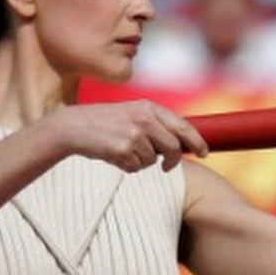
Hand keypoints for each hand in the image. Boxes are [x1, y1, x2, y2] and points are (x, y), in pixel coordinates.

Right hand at [44, 101, 208, 172]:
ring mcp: (133, 134)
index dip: (197, 141)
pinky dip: (127, 167)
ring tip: (123, 151)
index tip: (204, 152)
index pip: (183, 126)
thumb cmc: (105, 124)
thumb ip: (155, 125)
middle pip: (173, 148)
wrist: (71, 127)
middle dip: (172, 161)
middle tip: (166, 167)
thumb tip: (182, 145)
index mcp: (149, 107)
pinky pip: (136, 167)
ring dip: (141, 162)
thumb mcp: (132, 114)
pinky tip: (113, 155)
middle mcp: (144, 118)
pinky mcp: (123, 149)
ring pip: (152, 160)